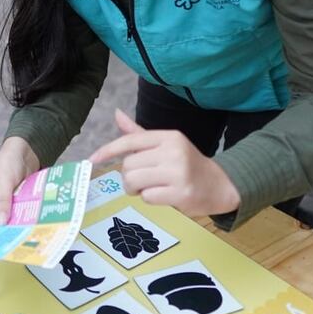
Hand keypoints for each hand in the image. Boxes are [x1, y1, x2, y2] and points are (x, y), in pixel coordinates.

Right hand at [0, 137, 39, 226]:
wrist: (23, 154)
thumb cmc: (8, 162)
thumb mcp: (4, 182)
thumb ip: (2, 202)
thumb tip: (1, 223)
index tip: (3, 233)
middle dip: (1, 227)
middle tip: (16, 232)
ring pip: (0, 222)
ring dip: (10, 223)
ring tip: (23, 227)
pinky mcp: (5, 206)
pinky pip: (9, 217)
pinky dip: (16, 219)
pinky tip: (25, 222)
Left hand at [89, 109, 240, 216]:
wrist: (221, 185)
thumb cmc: (187, 164)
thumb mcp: (165, 145)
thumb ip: (139, 134)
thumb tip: (117, 114)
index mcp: (168, 136)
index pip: (130, 141)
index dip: (108, 150)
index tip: (92, 159)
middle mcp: (173, 151)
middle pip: (128, 166)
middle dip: (128, 177)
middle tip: (143, 180)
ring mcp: (178, 172)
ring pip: (134, 181)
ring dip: (136, 189)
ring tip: (150, 188)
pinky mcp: (181, 193)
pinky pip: (147, 197)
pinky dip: (149, 199)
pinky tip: (164, 196)